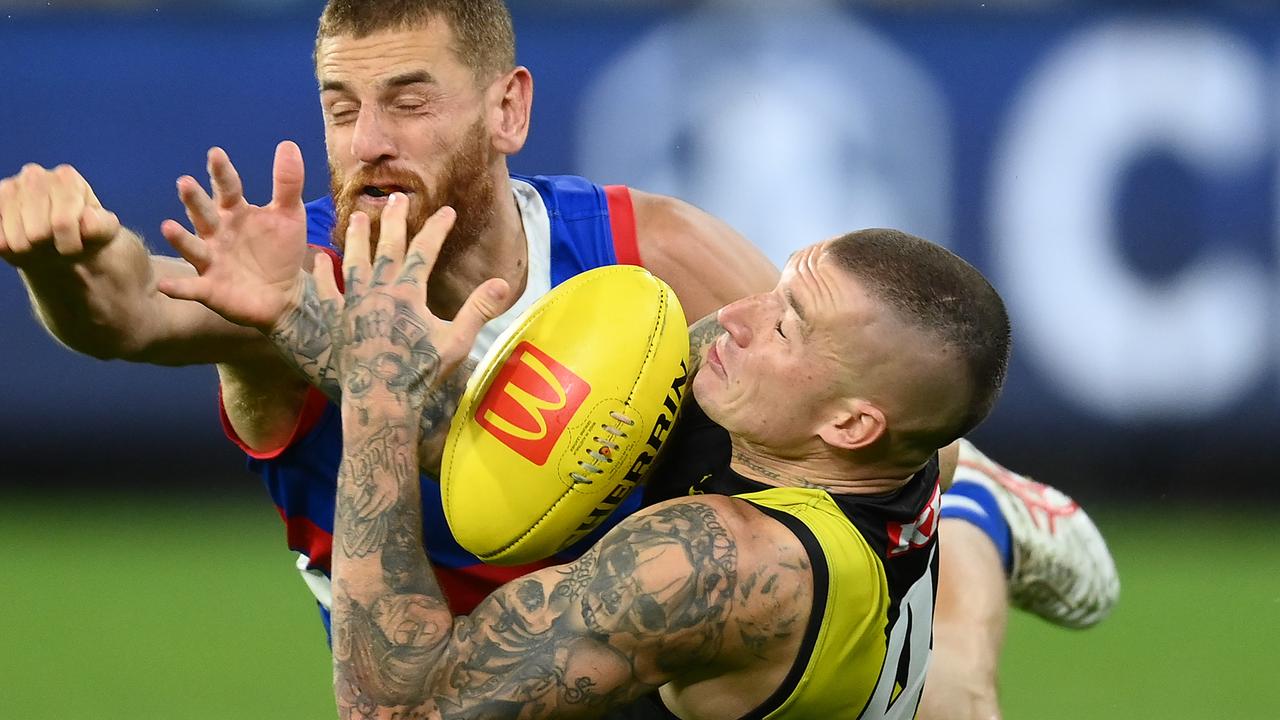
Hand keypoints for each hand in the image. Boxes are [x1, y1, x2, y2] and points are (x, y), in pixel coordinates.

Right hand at [0, 164, 122, 268]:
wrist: (60, 241)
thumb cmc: (85, 235)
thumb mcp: (104, 233)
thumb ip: (102, 227)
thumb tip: (89, 218)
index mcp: (67, 178)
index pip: (63, 224)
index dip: (71, 245)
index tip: (78, 243)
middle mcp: (34, 176)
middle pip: (37, 233)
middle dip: (49, 246)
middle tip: (55, 241)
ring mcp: (9, 189)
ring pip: (15, 240)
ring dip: (29, 250)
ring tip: (39, 241)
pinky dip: (9, 249)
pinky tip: (20, 239)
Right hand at [156, 141, 308, 331]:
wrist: (285, 295)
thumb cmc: (281, 251)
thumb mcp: (289, 215)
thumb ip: (288, 183)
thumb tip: (288, 144)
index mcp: (235, 212)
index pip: (227, 188)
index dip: (221, 173)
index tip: (216, 154)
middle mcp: (216, 233)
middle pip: (203, 213)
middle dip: (194, 200)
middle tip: (185, 183)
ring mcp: (211, 260)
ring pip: (192, 247)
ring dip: (180, 238)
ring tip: (168, 226)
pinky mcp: (210, 289)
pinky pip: (191, 288)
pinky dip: (178, 287)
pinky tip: (163, 285)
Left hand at [331, 194, 508, 414]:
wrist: (380, 399)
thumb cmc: (420, 372)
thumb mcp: (456, 342)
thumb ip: (478, 309)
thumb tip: (504, 283)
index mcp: (408, 292)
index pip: (425, 251)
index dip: (437, 228)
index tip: (447, 211)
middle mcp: (379, 290)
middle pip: (388, 247)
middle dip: (395, 220)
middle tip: (396, 197)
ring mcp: (354, 303)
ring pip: (355, 261)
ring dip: (358, 237)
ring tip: (360, 217)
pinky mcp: (336, 320)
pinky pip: (327, 291)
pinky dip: (323, 274)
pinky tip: (321, 259)